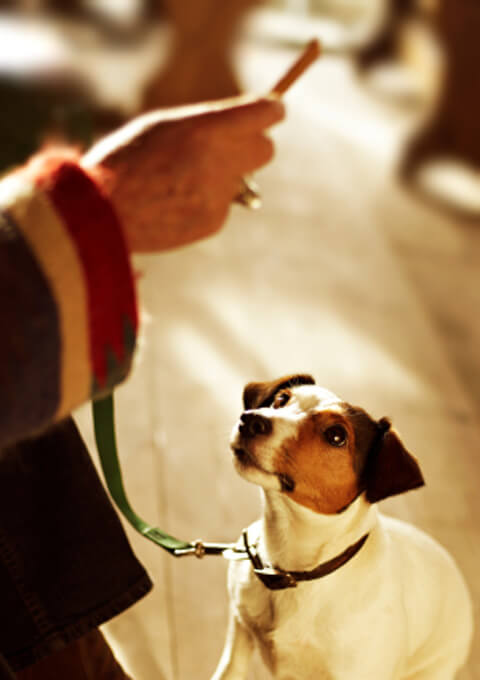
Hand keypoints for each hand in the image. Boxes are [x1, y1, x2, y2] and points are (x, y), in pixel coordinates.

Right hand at [82, 95, 284, 252]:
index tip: (274, 111)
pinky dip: (206, 203)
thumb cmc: (125, 161)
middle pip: (265, 150)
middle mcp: (220, 161)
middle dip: (253, 145)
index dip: (271, 111)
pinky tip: (174, 203)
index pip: (263, 113)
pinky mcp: (214, 221)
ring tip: (179, 182)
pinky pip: (222, 205)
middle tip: (232, 146)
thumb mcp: (161, 127)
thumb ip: (203, 124)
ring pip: (240, 181)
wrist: (103, 213)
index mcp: (206, 129)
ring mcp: (220, 195)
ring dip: (221, 178)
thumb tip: (236, 125)